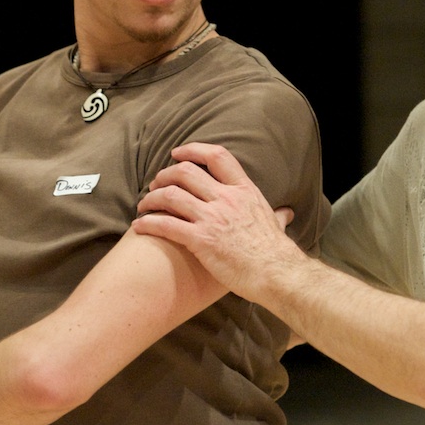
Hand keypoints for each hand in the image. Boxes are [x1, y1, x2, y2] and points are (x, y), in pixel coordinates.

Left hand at [133, 142, 303, 299]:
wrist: (276, 274)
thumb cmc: (275, 253)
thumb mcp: (276, 224)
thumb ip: (276, 215)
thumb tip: (284, 213)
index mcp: (243, 190)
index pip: (217, 156)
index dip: (193, 150)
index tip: (177, 153)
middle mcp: (225, 198)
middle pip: (186, 172)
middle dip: (164, 175)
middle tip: (155, 183)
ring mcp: (212, 218)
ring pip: (171, 195)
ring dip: (151, 198)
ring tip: (143, 205)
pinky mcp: (200, 240)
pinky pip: (166, 224)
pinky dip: (148, 223)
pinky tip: (139, 226)